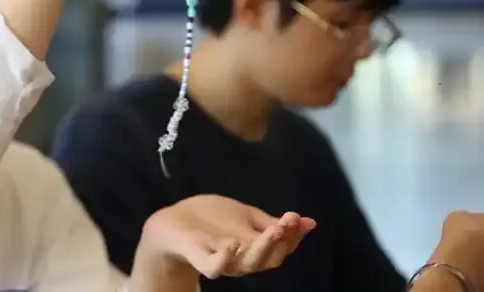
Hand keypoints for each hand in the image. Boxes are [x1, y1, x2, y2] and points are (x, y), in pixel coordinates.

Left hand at [140, 194, 315, 278]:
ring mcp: (223, 260)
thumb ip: (272, 221)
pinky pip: (213, 267)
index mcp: (256, 249)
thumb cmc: (212, 221)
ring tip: (274, 230)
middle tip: (290, 221)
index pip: (282, 247)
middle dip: (283, 241)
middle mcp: (243, 259)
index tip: (299, 218)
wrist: (173, 222)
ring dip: (263, 248)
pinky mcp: (200, 257)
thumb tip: (310, 221)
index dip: (293, 236)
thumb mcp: (245, 216)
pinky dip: (224, 259)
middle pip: (270, 259)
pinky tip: (232, 245)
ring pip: (248, 264)